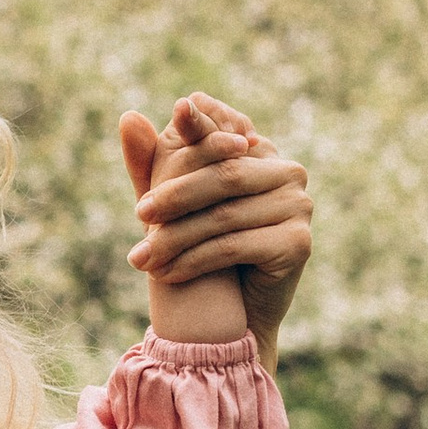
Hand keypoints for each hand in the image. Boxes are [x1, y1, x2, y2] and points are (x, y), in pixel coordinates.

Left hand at [123, 93, 312, 362]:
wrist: (230, 317)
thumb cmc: (199, 250)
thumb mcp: (172, 204)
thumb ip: (154, 161)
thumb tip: (128, 116)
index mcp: (262, 154)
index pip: (226, 133)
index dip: (203, 122)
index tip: (176, 111)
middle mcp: (288, 174)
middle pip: (225, 174)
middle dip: (176, 195)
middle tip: (138, 213)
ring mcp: (299, 207)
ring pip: (224, 215)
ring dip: (176, 238)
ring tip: (140, 258)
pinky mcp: (298, 244)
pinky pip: (235, 245)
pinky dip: (195, 260)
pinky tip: (167, 274)